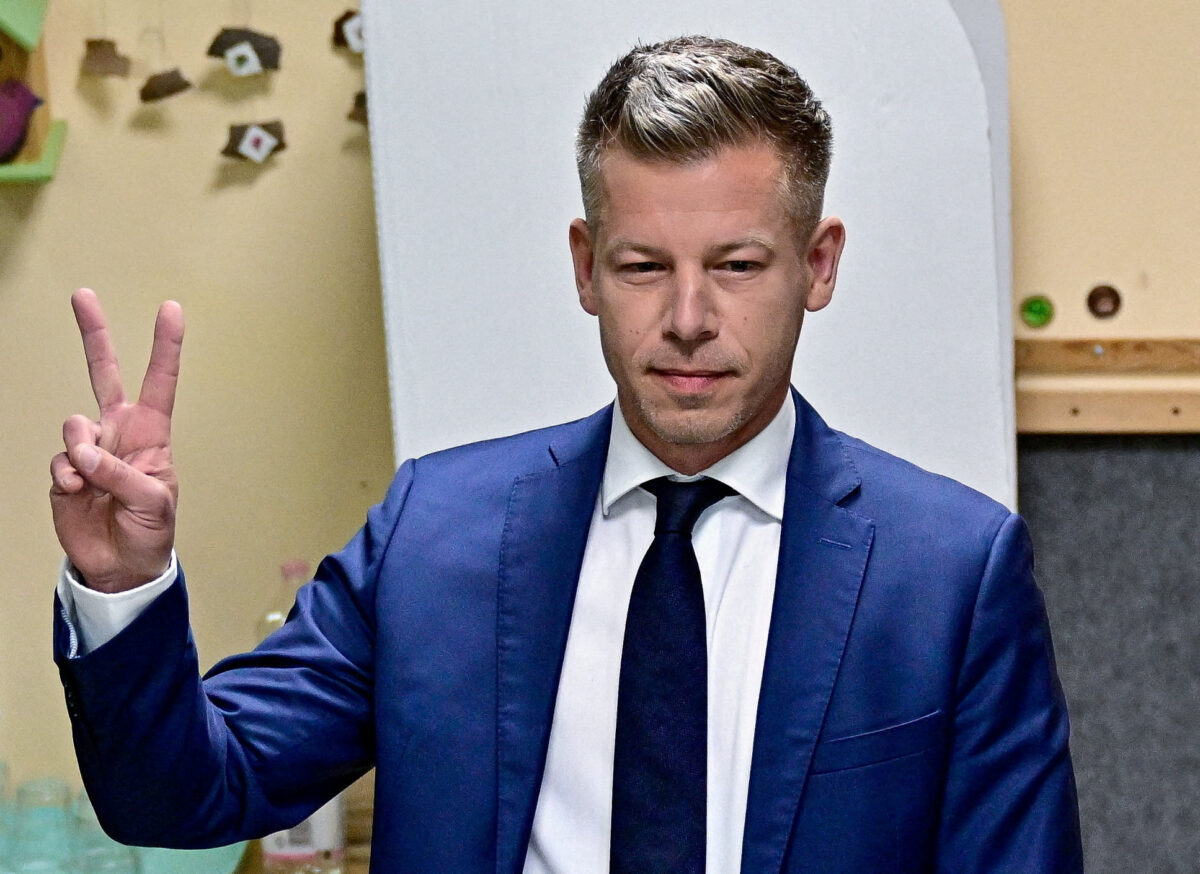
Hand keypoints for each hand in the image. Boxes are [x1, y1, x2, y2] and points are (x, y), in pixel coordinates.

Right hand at [50, 289, 183, 592]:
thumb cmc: (151, 531)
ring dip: (82, 450)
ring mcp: (90, 451)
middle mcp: (120, 434)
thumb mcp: (154, 502)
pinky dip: (67, 475)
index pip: (160, 382)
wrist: (121, 566)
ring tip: (92, 480)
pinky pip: (60, 460)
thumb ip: (121, 474)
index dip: (165, 347)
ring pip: (75, 424)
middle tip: (83, 295)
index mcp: (152, 434)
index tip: (171, 308)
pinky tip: (79, 492)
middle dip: (94, 335)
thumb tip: (84, 452)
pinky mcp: (65, 472)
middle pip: (103, 375)